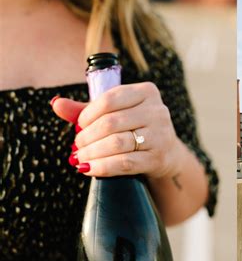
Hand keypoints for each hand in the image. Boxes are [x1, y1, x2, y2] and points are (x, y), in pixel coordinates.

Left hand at [52, 82, 183, 178]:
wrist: (166, 153)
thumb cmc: (136, 127)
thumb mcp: (116, 113)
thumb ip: (86, 109)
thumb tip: (56, 104)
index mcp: (147, 92)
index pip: (109, 100)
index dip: (88, 114)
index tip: (79, 125)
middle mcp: (157, 111)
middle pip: (111, 123)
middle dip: (87, 136)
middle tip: (77, 145)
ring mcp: (161, 135)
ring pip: (117, 143)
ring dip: (92, 153)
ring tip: (80, 158)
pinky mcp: (158, 158)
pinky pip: (125, 163)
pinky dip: (103, 167)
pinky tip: (90, 168)